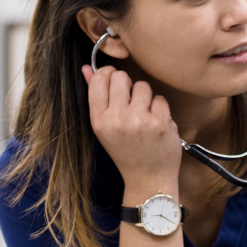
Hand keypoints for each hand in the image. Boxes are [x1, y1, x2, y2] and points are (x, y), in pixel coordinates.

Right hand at [82, 65, 181, 190]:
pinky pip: (160, 98)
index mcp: (99, 121)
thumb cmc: (126, 151)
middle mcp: (117, 120)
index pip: (99, 80)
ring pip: (143, 86)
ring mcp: (140, 121)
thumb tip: (86, 68)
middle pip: (121, 77)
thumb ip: (96, 96)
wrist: (149, 179)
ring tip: (144, 115)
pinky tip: (156, 123)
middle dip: (127, 84)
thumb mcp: (105, 127)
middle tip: (131, 101)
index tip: (115, 81)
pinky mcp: (160, 122)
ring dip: (145, 97)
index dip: (108, 74)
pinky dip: (160, 109)